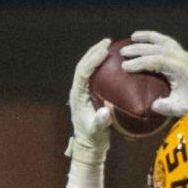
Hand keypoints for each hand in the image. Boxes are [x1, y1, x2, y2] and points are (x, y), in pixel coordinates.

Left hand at [67, 38, 114, 165]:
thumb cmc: (93, 138)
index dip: (92, 60)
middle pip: (83, 65)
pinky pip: (91, 74)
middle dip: (93, 52)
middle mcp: (77, 90)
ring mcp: (81, 91)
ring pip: (86, 68)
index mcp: (77, 96)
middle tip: (107, 42)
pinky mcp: (87, 93)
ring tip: (108, 45)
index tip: (104, 51)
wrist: (88, 145)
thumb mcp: (97, 131)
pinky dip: (99, 64)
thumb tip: (106, 112)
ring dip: (95, 55)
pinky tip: (109, 60)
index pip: (82, 72)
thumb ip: (100, 122)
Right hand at [121, 30, 187, 116]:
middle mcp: (181, 57)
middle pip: (156, 48)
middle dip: (138, 50)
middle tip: (122, 53)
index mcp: (180, 68)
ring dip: (147, 38)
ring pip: (162, 41)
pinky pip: (167, 41)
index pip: (156, 61)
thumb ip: (167, 107)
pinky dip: (156, 38)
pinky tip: (146, 38)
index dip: (140, 63)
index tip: (125, 67)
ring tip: (132, 37)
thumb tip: (154, 105)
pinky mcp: (183, 53)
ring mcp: (183, 53)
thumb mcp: (181, 108)